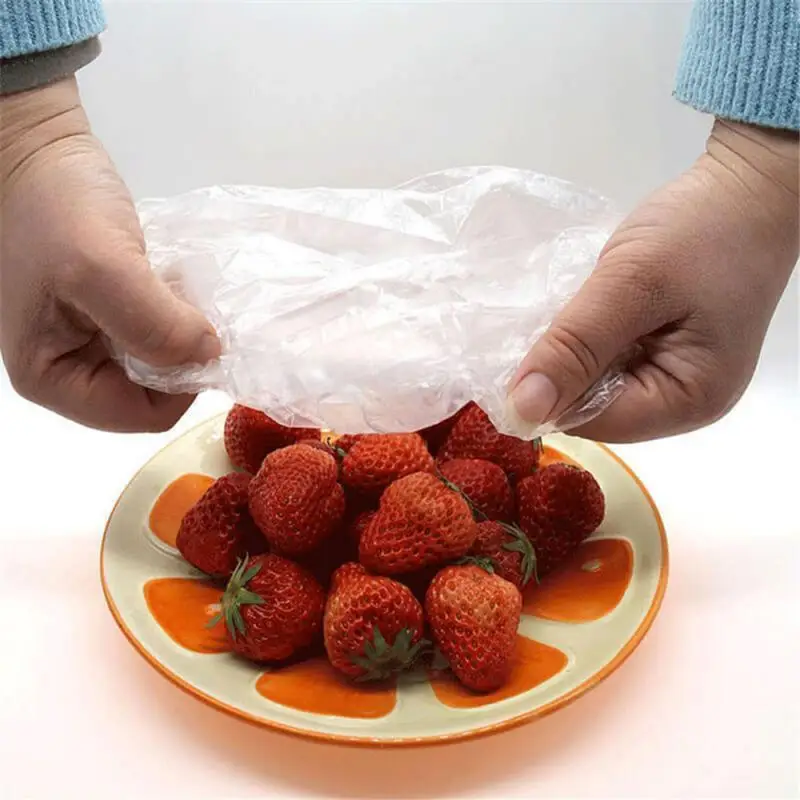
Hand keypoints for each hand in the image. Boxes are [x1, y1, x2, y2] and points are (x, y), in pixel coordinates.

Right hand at [0, 78, 218, 431]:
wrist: (39, 148)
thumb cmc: (53, 205)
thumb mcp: (99, 267)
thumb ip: (153, 324)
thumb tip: (208, 355)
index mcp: (52, 377)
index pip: (140, 416)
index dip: (180, 386)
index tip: (198, 337)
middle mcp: (72, 368)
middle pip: (154, 392)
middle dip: (181, 354)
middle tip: (187, 304)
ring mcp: (92, 341)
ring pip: (162, 361)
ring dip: (183, 331)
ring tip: (179, 288)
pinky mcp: (111, 314)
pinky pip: (160, 331)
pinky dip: (178, 312)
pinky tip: (175, 281)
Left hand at [509, 120, 797, 441]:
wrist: (747, 188)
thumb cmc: (702, 230)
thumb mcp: (631, 284)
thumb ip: (576, 346)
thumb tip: (522, 410)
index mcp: (688, 400)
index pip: (592, 423)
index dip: (547, 395)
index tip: (510, 355)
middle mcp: (682, 403)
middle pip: (593, 410)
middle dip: (559, 373)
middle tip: (528, 327)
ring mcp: (673, 379)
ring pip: (595, 387)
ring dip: (569, 355)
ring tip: (553, 316)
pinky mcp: (661, 354)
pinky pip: (608, 363)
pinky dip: (585, 342)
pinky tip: (574, 314)